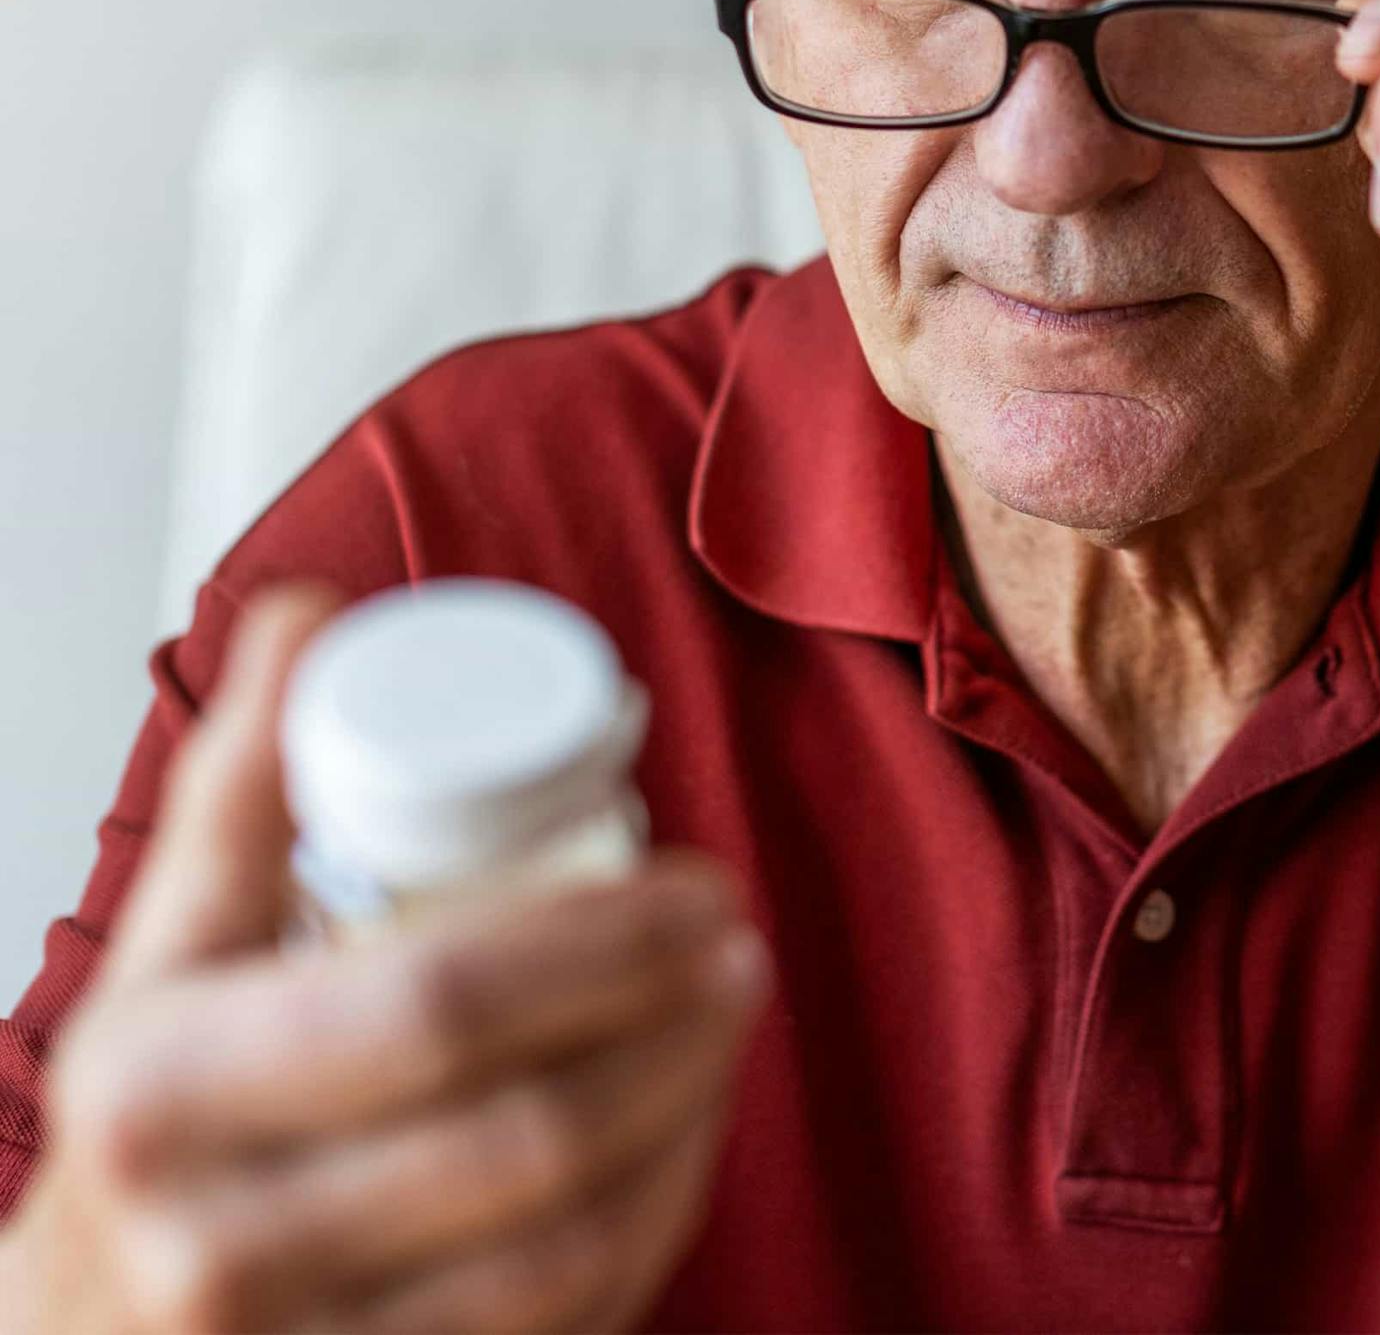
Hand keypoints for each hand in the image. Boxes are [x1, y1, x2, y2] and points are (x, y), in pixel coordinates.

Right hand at [4, 588, 770, 1334]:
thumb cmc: (146, 1128)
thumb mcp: (162, 957)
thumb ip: (238, 788)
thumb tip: (309, 611)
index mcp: (161, 1092)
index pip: (436, 1000)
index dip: (603, 939)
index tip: (696, 880)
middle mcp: (217, 1249)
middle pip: (525, 1130)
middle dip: (671, 1022)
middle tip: (737, 941)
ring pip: (565, 1242)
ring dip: (687, 1115)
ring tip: (733, 1016)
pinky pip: (564, 1324)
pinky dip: (652, 1224)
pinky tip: (689, 1139)